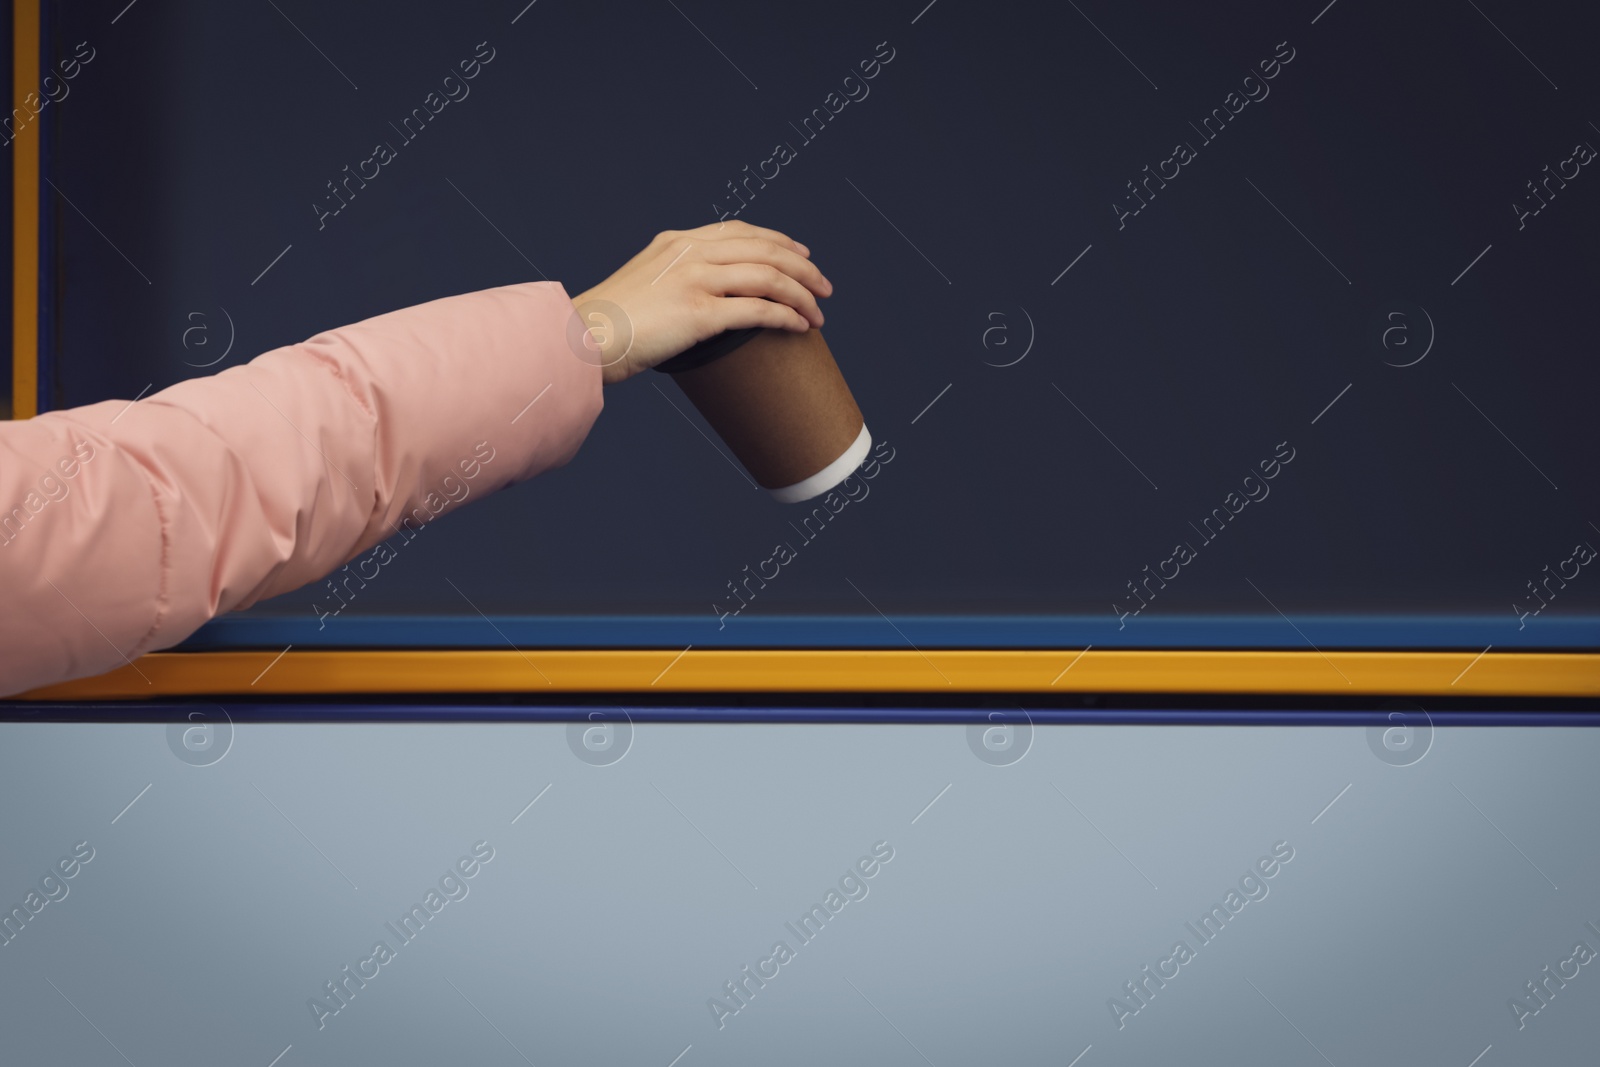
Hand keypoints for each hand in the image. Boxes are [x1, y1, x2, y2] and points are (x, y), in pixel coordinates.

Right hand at [568, 220, 833, 385]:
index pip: (739, 231)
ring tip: (819, 312)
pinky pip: (757, 310)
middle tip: (824, 288)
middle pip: (763, 249)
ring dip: (801, 294)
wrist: (580, 338)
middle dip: (802, 268)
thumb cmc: (606, 326)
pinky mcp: (699, 313)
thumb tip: (690, 310)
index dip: (777, 241)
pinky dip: (785, 316)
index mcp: (675, 242)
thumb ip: (668, 285)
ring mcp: (694, 280)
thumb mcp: (640, 287)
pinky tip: (800, 325)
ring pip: (768, 276)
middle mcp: (688, 253)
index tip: (801, 255)